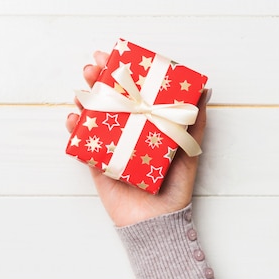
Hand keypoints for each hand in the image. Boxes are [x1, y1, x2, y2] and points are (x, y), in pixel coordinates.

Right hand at [65, 51, 210, 226]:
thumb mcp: (189, 151)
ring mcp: (110, 146)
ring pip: (92, 117)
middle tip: (91, 66)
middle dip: (98, 79)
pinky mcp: (97, 164)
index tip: (115, 55)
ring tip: (79, 89)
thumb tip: (206, 91)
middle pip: (109, 98)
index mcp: (147, 123)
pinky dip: (73, 130)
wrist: (156, 223)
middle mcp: (127, 131)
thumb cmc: (175, 188)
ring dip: (82, 99)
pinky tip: (72, 119)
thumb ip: (194, 123)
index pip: (133, 91)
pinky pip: (82, 144)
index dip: (122, 72)